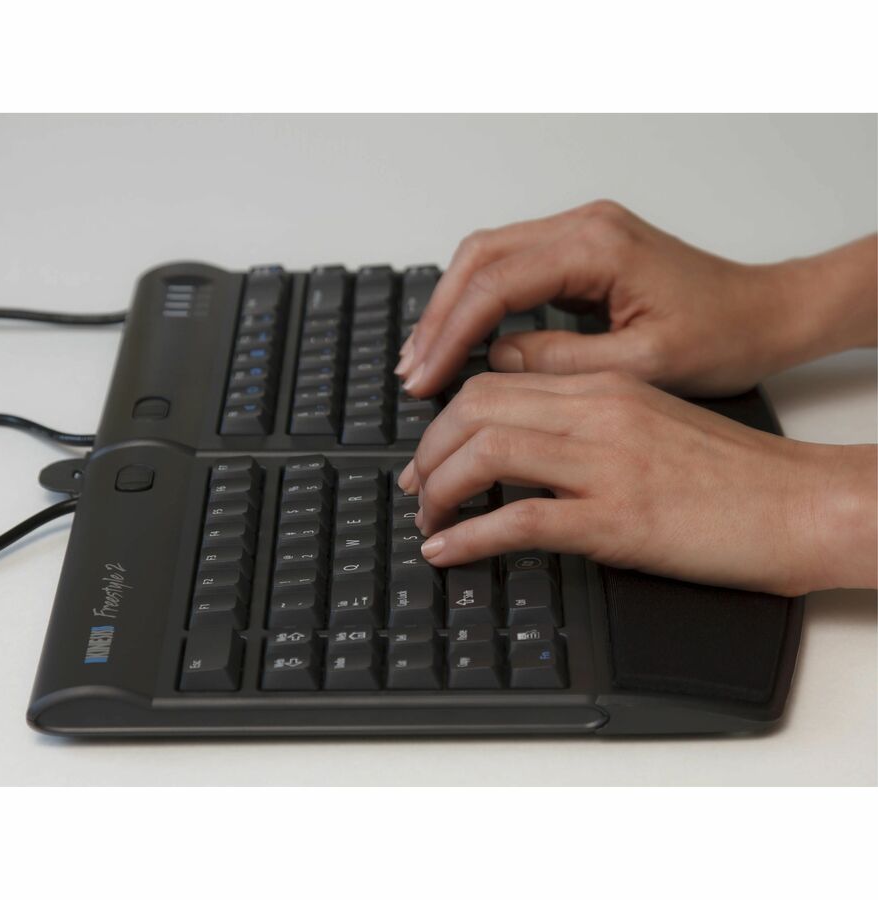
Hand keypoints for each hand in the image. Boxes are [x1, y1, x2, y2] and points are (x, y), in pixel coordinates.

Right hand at [395, 201, 877, 397]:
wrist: (765, 314)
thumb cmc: (723, 334)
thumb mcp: (641, 364)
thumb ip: (560, 361)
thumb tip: (495, 361)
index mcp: (597, 247)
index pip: (497, 282)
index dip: (452, 332)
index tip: (425, 375)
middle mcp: (584, 227)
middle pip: (479, 257)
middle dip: (438, 315)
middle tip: (412, 369)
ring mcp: (581, 234)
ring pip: (488, 257)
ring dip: (451, 306)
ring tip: (424, 356)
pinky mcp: (581, 251)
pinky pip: (511, 267)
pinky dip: (478, 302)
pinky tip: (462, 336)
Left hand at [397, 371, 876, 595]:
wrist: (798, 502)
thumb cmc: (731, 472)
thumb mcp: (649, 423)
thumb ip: (586, 422)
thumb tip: (523, 446)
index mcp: (604, 386)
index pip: (496, 382)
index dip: (446, 419)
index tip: (430, 452)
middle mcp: (598, 413)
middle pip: (476, 409)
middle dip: (428, 450)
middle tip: (413, 487)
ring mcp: (606, 465)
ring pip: (486, 454)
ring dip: (439, 490)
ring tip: (426, 520)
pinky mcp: (618, 520)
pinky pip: (519, 520)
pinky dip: (468, 536)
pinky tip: (447, 551)